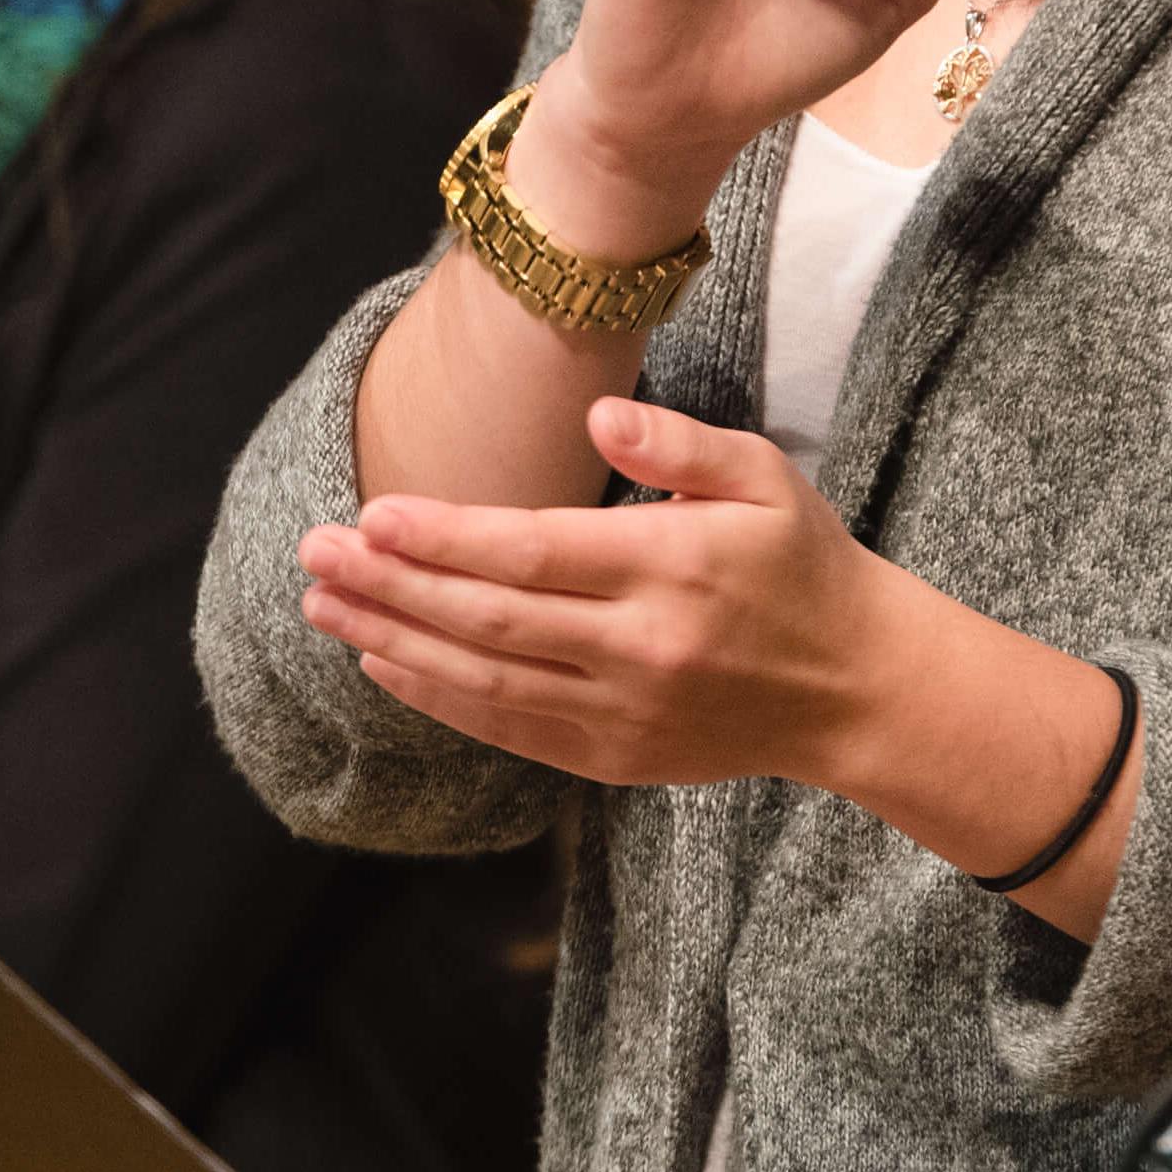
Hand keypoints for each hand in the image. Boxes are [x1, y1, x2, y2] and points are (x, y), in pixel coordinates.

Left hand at [294, 398, 905, 788]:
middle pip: (489, 618)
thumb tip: (599, 413)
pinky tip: (384, 662)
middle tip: (314, 553)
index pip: (531, 552)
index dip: (443, 538)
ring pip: (484, 681)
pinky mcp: (614, 758)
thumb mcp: (762, 477)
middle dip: (391, 586)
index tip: (371, 514)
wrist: (857, 689)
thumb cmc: (802, 565)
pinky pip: (509, 730)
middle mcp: (637, 648)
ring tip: (322, 605)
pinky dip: (439, 698)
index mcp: (669, 568)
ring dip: (393, 642)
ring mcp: (622, 713)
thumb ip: (679, 443)